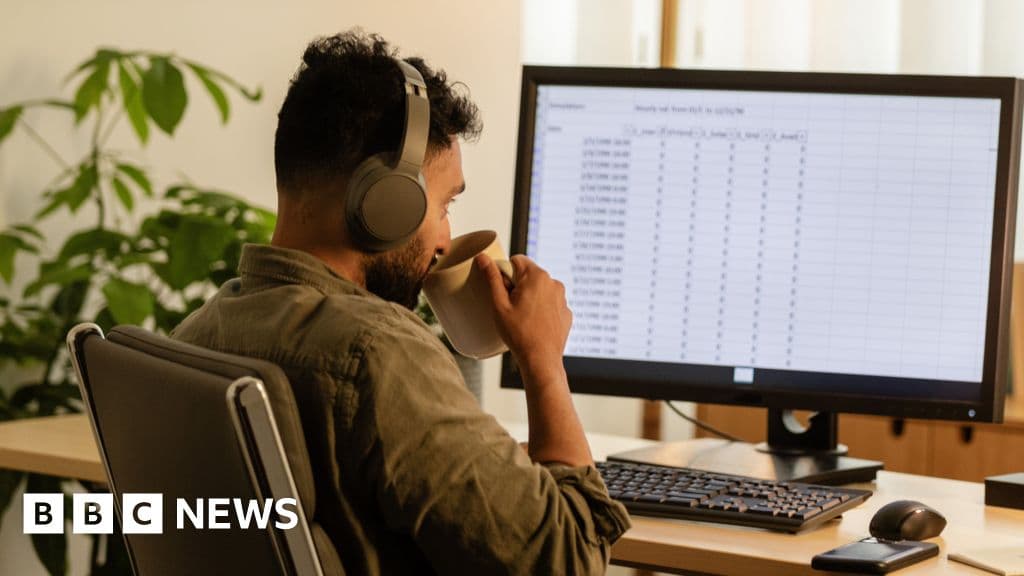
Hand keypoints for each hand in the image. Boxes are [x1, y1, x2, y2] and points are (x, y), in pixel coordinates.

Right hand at [476, 254, 571, 376]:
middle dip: (518, 287)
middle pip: (529, 275)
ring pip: (540, 289)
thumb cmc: (519, 334)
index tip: (504, 293)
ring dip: (530, 298)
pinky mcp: (566, 312)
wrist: (541, 359)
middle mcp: (554, 283)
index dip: (506, 275)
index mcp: (537, 276)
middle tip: (511, 308)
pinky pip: (550, 303)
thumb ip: (492, 278)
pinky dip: (542, 310)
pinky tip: (534, 325)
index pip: (516, 261)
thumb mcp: (499, 304)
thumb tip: (483, 258)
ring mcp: (562, 298)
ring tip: (523, 319)